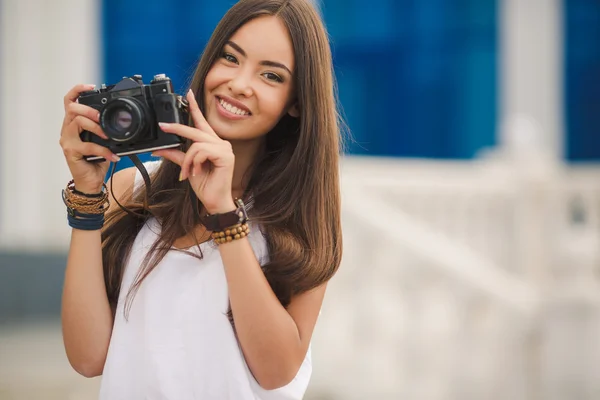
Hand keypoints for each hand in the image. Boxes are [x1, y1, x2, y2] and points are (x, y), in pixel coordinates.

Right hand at [59, 84, 120, 192]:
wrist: (91, 181)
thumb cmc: (97, 160)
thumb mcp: (103, 140)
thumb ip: (105, 129)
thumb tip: (121, 121)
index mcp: (73, 123)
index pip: (69, 101)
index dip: (77, 90)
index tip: (91, 87)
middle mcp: (67, 129)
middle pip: (72, 109)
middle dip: (91, 110)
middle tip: (103, 118)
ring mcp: (67, 140)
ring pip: (78, 122)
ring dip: (96, 127)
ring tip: (108, 136)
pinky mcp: (71, 152)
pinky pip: (88, 146)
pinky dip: (103, 150)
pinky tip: (113, 155)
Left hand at [153, 90, 235, 214]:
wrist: (214, 201)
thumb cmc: (205, 185)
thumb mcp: (186, 167)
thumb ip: (176, 155)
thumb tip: (160, 148)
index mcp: (212, 144)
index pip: (202, 122)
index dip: (195, 107)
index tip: (188, 94)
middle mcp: (220, 143)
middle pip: (196, 130)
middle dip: (178, 129)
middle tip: (163, 126)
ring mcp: (225, 149)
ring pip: (196, 144)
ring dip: (187, 160)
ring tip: (187, 173)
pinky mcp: (225, 156)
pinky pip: (201, 151)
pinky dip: (194, 163)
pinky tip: (196, 172)